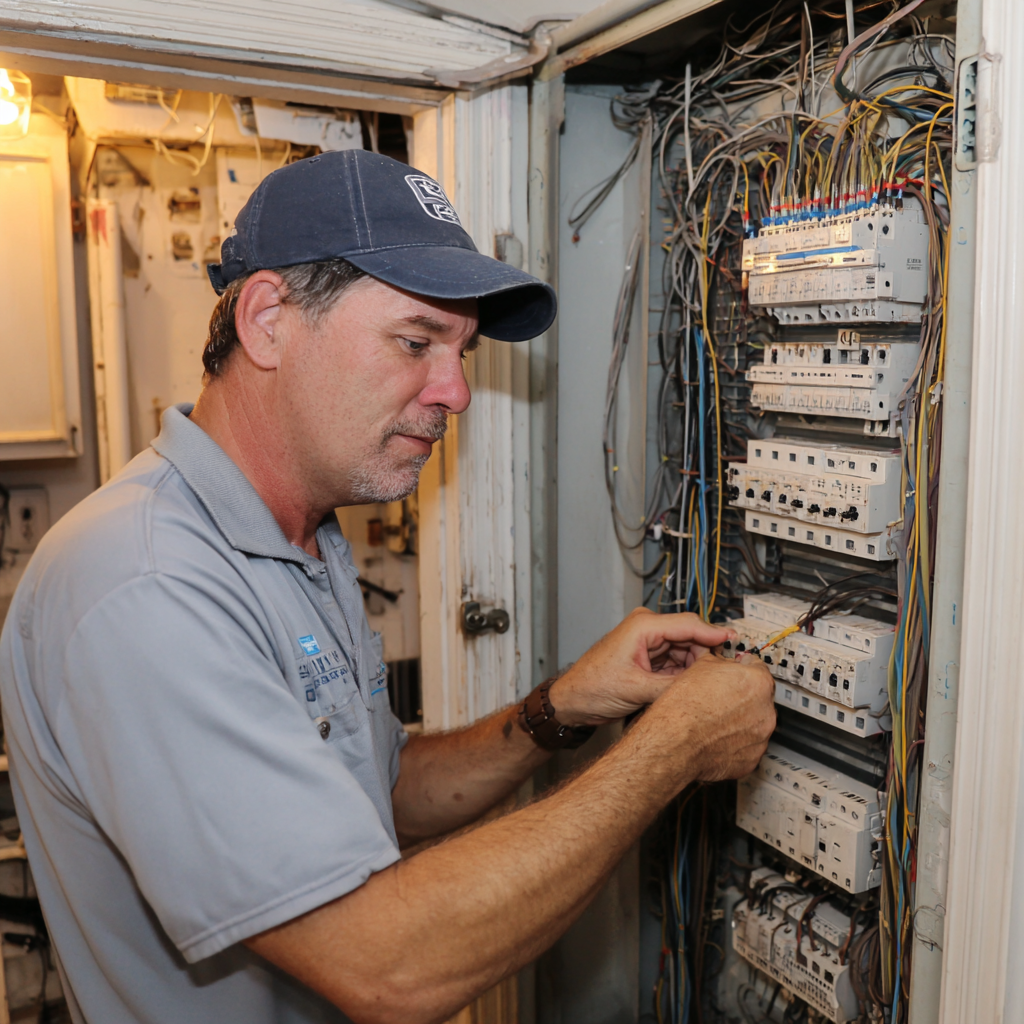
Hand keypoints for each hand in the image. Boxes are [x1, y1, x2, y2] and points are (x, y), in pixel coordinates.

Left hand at [547, 608, 736, 726]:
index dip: (715, 634)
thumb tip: (705, 686)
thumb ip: (673, 686)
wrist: (571, 701)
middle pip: (690, 637)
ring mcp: (648, 642)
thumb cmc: (591, 688)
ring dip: (694, 668)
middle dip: (705, 657)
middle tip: (720, 677)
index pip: (689, 624)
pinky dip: (683, 674)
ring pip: (685, 651)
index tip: (736, 643)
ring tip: (705, 687)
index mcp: (643, 625)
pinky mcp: (648, 657)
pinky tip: (690, 688)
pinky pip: (675, 661)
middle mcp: (647, 628)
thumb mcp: (637, 690)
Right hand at [636, 652, 775, 786]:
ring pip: (755, 724)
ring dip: (741, 721)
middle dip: (742, 698)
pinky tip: (717, 738)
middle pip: (759, 698)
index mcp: (757, 682)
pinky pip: (748, 746)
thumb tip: (720, 664)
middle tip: (720, 700)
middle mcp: (765, 710)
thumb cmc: (684, 707)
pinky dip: (736, 743)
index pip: (758, 669)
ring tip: (716, 721)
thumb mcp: (699, 668)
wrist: (675, 742)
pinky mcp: (752, 759)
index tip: (734, 674)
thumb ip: (720, 664)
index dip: (742, 670)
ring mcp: (761, 737)